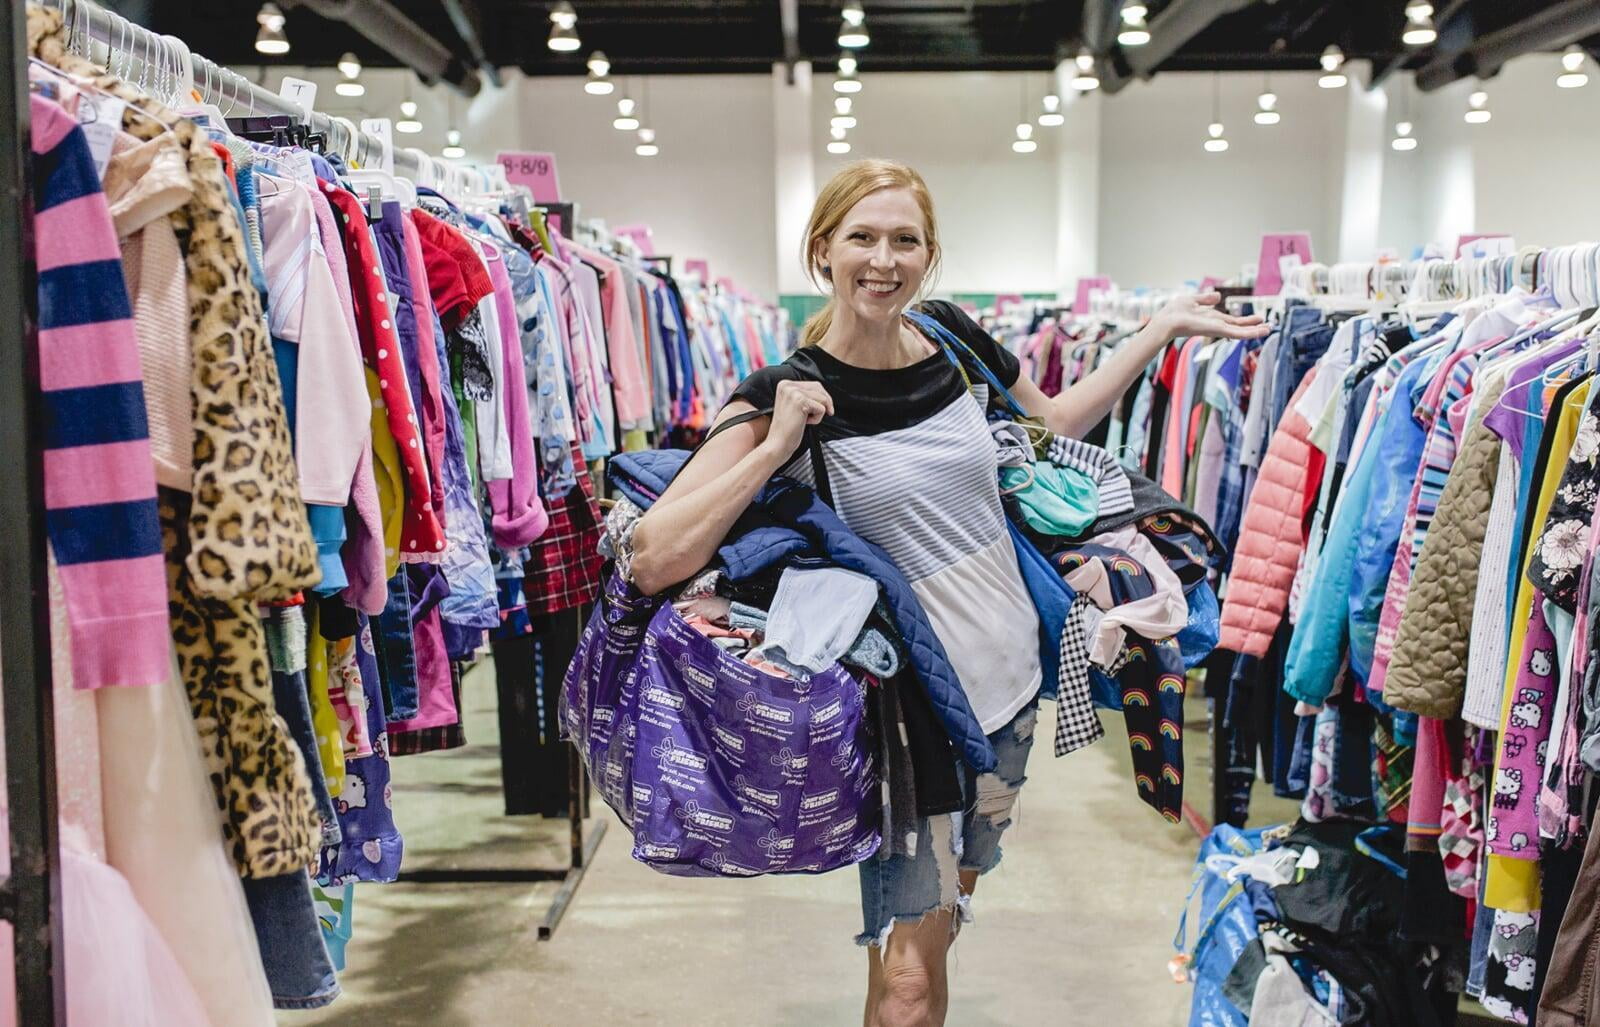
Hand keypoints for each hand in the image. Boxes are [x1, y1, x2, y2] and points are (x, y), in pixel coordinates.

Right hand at [762, 379, 833, 457]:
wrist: (778, 443)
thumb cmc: (787, 429)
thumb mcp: (794, 405)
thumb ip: (805, 395)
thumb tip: (824, 394)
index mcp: (785, 384)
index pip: (813, 384)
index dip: (821, 397)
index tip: (821, 409)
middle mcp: (788, 385)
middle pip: (819, 388)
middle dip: (824, 403)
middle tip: (817, 416)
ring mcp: (793, 392)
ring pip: (822, 398)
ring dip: (818, 413)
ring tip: (803, 420)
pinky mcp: (801, 401)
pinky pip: (822, 409)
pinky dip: (817, 419)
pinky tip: (803, 423)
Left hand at [1150, 291, 1269, 343]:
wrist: (1167, 321)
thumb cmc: (1174, 312)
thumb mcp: (1193, 300)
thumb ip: (1206, 299)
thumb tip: (1219, 296)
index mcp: (1212, 318)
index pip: (1232, 320)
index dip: (1245, 320)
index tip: (1258, 319)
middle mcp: (1216, 324)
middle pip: (1239, 326)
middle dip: (1253, 326)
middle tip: (1268, 326)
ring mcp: (1218, 329)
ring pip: (1241, 331)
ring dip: (1255, 331)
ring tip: (1269, 330)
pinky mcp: (1218, 331)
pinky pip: (1238, 332)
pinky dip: (1250, 333)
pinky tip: (1261, 332)